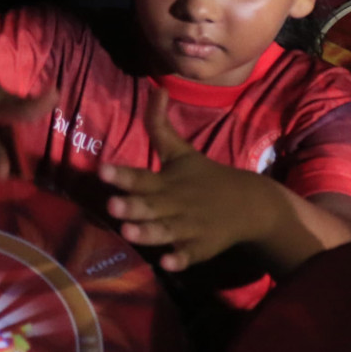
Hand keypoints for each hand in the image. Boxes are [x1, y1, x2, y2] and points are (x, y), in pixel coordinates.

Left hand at [99, 89, 295, 271]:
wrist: (248, 203)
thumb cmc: (204, 175)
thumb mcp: (181, 151)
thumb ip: (160, 126)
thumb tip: (155, 88)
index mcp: (167, 180)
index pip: (140, 176)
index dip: (121, 174)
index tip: (102, 170)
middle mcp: (174, 203)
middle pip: (150, 205)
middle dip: (132, 205)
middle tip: (111, 204)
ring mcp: (188, 227)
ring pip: (165, 231)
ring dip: (148, 232)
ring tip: (127, 231)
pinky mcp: (200, 248)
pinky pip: (189, 255)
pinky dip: (180, 259)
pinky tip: (168, 263)